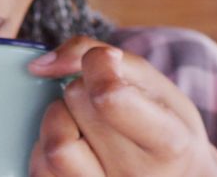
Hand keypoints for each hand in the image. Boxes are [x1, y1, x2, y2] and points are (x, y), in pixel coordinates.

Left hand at [27, 36, 216, 175]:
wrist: (177, 175)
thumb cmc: (162, 122)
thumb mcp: (148, 78)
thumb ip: (94, 53)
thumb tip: (39, 66)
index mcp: (167, 143)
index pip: (108, 97)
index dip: (97, 65)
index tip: (107, 60)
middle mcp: (136, 176)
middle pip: (77, 102)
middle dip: (83, 86)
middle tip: (104, 99)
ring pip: (55, 143)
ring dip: (60, 117)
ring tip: (83, 122)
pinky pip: (41, 168)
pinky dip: (47, 146)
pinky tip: (73, 144)